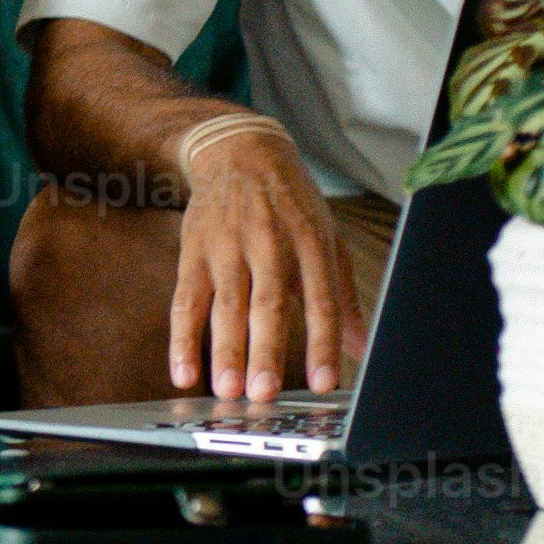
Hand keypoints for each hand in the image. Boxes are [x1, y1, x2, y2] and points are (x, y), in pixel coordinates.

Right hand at [169, 113, 360, 404]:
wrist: (239, 150)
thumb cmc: (290, 204)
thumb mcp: (326, 238)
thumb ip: (341, 298)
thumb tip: (362, 349)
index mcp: (311, 243)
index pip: (321, 299)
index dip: (323, 343)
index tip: (325, 383)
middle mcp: (270, 244)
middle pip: (268, 304)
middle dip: (264, 351)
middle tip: (262, 392)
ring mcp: (228, 248)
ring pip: (225, 306)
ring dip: (224, 351)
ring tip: (226, 390)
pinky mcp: (194, 252)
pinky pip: (185, 300)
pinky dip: (181, 339)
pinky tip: (183, 371)